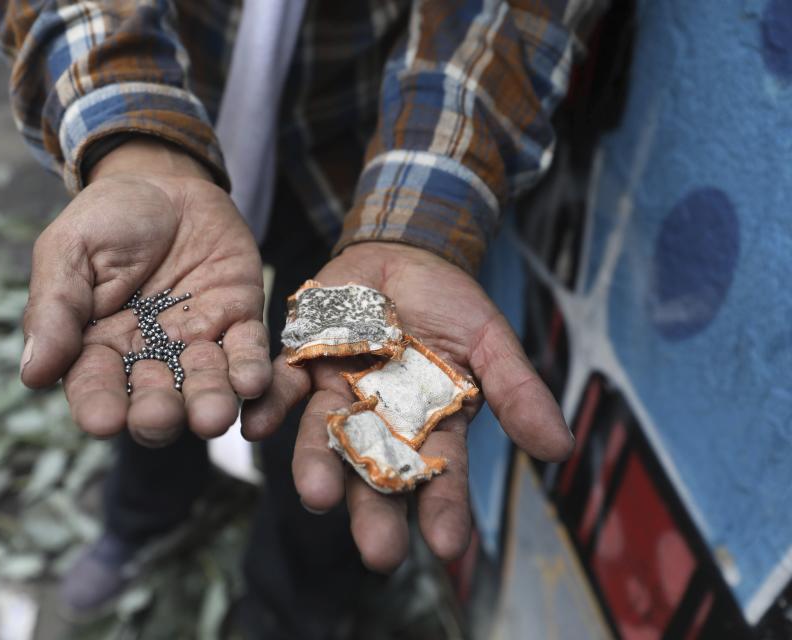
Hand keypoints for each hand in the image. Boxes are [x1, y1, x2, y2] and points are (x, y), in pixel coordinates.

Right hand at [20, 139, 269, 445]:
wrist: (163, 182)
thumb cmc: (107, 220)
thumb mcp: (68, 250)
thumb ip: (54, 308)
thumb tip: (33, 375)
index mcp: (98, 348)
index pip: (95, 389)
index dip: (99, 407)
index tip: (103, 421)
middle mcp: (150, 357)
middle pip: (154, 401)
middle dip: (158, 414)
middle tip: (158, 416)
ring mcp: (197, 342)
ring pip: (205, 386)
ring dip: (210, 404)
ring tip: (213, 416)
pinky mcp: (239, 320)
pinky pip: (248, 351)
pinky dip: (252, 370)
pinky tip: (252, 384)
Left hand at [242, 242, 572, 570]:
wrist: (404, 257)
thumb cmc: (452, 305)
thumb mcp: (490, 342)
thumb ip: (516, 391)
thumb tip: (559, 449)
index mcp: (429, 426)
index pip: (441, 476)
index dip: (445, 510)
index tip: (449, 546)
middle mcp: (379, 423)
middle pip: (376, 475)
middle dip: (376, 513)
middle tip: (379, 553)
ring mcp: (337, 395)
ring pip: (325, 438)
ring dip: (317, 467)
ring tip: (317, 496)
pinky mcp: (301, 363)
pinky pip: (280, 390)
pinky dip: (268, 407)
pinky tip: (256, 427)